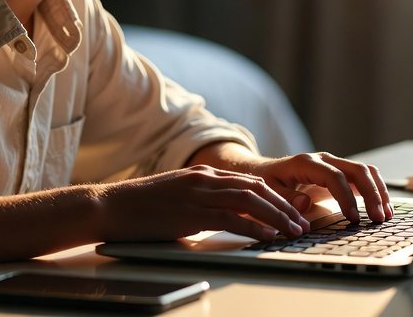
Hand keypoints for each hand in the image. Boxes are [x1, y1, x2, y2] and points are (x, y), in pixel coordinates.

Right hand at [96, 165, 309, 242]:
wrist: (111, 206)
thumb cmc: (140, 208)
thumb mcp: (178, 200)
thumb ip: (203, 204)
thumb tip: (226, 220)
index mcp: (204, 175)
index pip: (250, 181)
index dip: (275, 196)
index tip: (292, 212)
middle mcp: (206, 179)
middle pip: (257, 188)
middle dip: (284, 206)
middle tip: (302, 223)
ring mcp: (199, 193)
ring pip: (250, 201)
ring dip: (276, 216)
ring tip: (293, 231)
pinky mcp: (191, 212)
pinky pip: (231, 218)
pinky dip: (254, 227)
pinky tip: (267, 236)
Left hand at [245, 152, 393, 223]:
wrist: (262, 170)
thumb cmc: (265, 182)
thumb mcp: (266, 190)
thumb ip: (284, 198)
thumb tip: (305, 203)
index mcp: (306, 163)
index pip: (334, 177)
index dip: (346, 197)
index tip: (353, 218)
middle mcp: (324, 160)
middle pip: (356, 170)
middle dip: (371, 194)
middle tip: (378, 218)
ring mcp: (333, 164)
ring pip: (364, 171)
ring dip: (378, 191)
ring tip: (385, 215)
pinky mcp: (339, 173)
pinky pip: (363, 177)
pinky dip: (375, 190)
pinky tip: (382, 207)